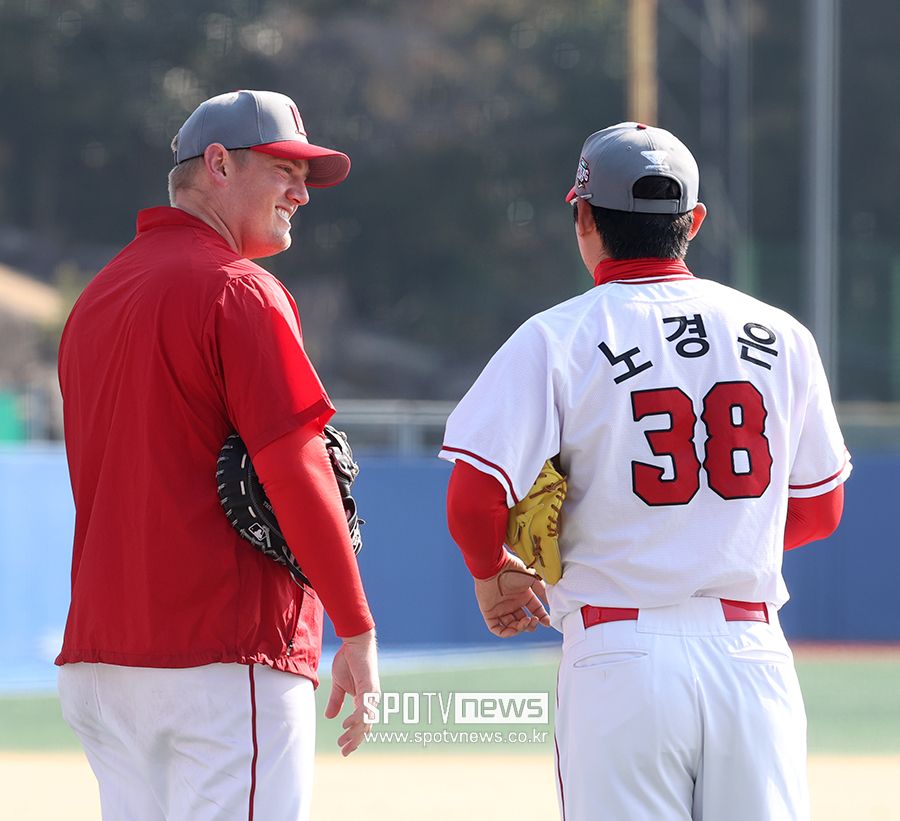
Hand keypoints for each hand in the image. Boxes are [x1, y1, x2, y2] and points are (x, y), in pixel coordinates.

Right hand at [323, 628, 379, 755]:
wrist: (354, 642)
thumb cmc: (348, 660)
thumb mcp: (339, 684)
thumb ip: (336, 700)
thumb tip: (329, 717)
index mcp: (365, 699)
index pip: (362, 724)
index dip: (355, 737)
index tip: (345, 749)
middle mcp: (371, 699)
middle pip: (366, 726)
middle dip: (355, 741)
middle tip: (344, 752)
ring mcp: (371, 694)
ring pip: (365, 720)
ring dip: (353, 733)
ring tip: (342, 742)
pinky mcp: (369, 687)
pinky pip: (362, 708)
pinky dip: (355, 719)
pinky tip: (344, 726)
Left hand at [473, 551, 550, 637]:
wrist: (494, 565)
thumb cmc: (513, 570)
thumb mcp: (533, 579)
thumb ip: (543, 592)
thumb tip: (553, 604)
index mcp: (522, 596)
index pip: (534, 611)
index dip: (542, 618)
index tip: (547, 622)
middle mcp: (512, 603)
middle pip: (523, 621)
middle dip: (530, 625)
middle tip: (533, 620)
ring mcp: (500, 608)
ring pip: (511, 626)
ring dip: (520, 628)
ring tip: (525, 621)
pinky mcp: (489, 612)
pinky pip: (495, 628)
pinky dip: (504, 633)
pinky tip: (513, 630)